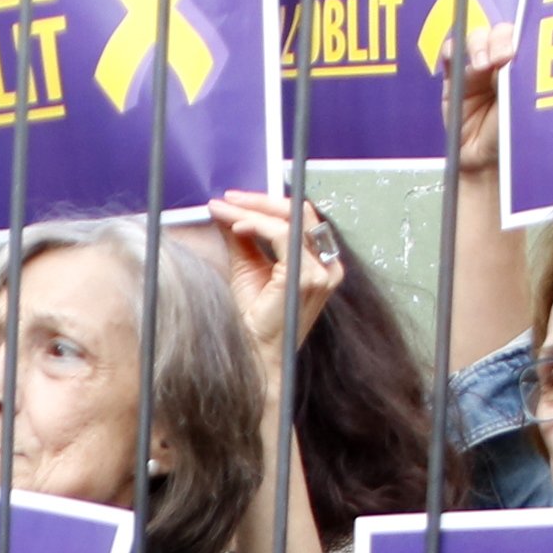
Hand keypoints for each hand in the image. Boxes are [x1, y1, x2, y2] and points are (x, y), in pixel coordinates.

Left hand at [212, 190, 342, 366]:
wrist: (258, 354)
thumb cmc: (256, 319)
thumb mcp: (247, 268)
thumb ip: (242, 238)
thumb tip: (227, 212)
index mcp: (318, 261)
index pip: (297, 219)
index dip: (266, 204)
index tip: (234, 199)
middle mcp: (326, 264)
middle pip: (299, 213)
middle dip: (261, 201)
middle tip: (229, 198)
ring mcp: (322, 271)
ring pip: (292, 220)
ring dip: (255, 210)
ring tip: (226, 210)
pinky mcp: (308, 277)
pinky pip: (285, 236)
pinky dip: (260, 226)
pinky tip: (238, 226)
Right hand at [451, 13, 516, 178]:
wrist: (489, 166)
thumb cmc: (513, 140)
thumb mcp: (525, 106)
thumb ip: (519, 79)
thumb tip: (510, 57)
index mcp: (529, 64)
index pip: (524, 35)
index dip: (520, 36)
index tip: (518, 52)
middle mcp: (505, 63)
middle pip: (499, 32)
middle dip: (500, 39)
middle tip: (502, 58)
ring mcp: (479, 70)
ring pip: (476, 38)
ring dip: (478, 45)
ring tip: (481, 65)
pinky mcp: (455, 80)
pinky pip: (451, 53)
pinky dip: (454, 49)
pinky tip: (462, 60)